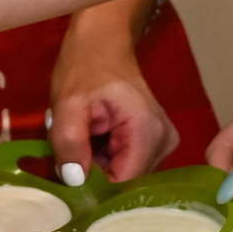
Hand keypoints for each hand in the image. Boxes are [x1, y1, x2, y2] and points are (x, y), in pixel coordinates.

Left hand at [48, 25, 177, 181]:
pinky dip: (105, 159)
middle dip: (94, 175)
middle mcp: (164, 142)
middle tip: (71, 151)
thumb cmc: (85, 66)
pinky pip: (126, 165)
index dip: (94, 190)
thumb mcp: (68, 103)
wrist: (102, 42)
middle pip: (125, 183)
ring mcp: (162, 142)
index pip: (123, 185)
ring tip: (84, 139)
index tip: (68, 182)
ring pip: (124, 177)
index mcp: (148, 132)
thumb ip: (69, 142)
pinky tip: (94, 139)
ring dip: (98, 167)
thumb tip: (74, 181)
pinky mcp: (154, 142)